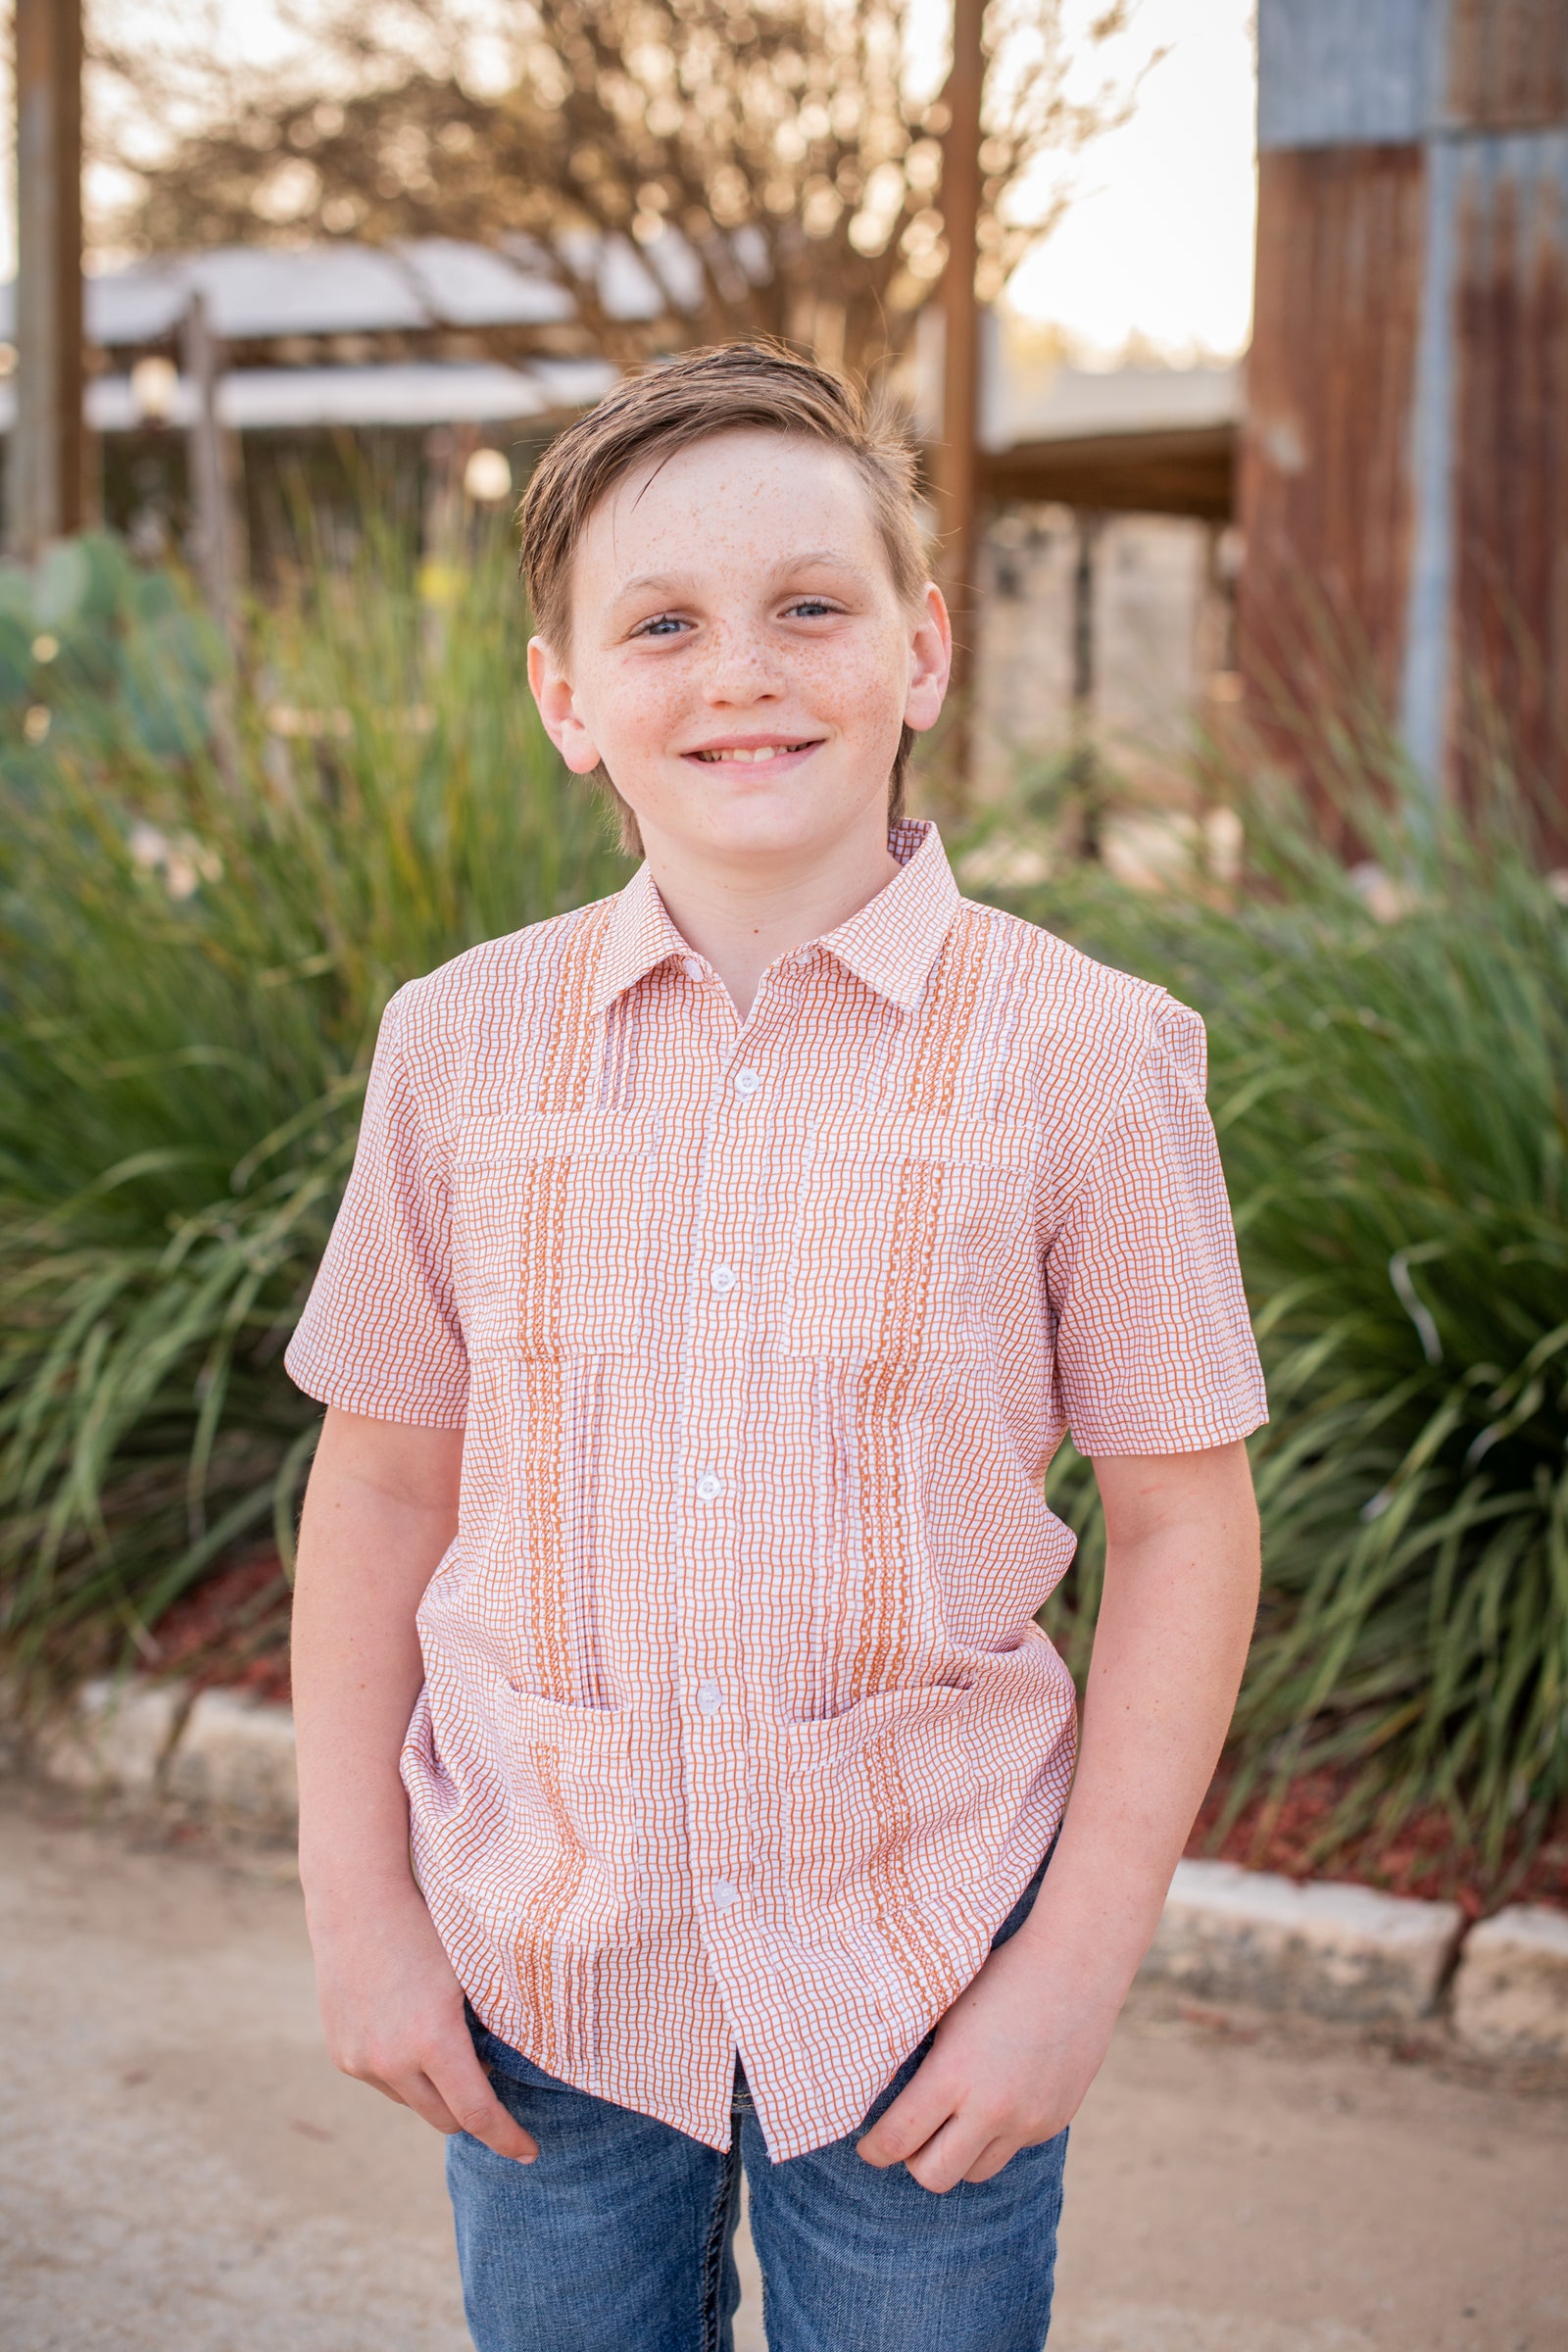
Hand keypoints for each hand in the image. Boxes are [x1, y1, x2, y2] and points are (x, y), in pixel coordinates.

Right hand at [307, 1878, 537, 2164]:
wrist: (357, 1903)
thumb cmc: (427, 1929)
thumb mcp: (472, 1975)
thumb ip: (492, 2026)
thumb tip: (519, 2067)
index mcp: (433, 2041)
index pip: (478, 2115)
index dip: (508, 2139)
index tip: (529, 2153)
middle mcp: (392, 2061)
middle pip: (446, 2119)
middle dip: (473, 2112)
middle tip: (492, 2081)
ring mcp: (362, 2063)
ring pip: (414, 2101)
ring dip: (435, 2089)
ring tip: (445, 2040)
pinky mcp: (343, 2056)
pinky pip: (385, 2082)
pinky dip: (405, 2071)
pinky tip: (410, 2028)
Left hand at [855, 1924, 1118, 2192]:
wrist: (1076, 1963)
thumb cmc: (1000, 1973)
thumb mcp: (945, 2008)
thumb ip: (917, 2056)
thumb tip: (878, 2087)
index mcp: (954, 2075)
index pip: (897, 2140)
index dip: (873, 2150)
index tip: (867, 2146)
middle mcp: (992, 2109)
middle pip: (934, 2177)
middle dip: (913, 2161)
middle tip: (909, 2136)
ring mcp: (1028, 2121)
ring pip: (976, 2171)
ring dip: (958, 2154)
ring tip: (953, 2120)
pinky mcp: (1054, 2122)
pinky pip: (1013, 2148)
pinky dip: (997, 2135)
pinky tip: (998, 2096)